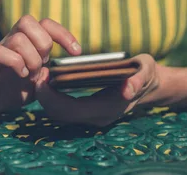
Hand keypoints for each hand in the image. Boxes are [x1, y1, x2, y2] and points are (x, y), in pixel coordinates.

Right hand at [0, 15, 81, 118]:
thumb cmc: (14, 88)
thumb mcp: (39, 83)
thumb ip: (50, 76)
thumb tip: (54, 70)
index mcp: (29, 42)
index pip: (46, 24)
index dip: (64, 34)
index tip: (77, 52)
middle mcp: (13, 41)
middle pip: (28, 21)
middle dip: (42, 43)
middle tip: (43, 62)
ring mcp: (0, 50)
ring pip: (17, 38)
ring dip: (31, 58)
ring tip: (31, 74)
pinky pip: (0, 52)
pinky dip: (16, 63)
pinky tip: (21, 75)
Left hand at [34, 54, 159, 126]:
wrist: (151, 85)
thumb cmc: (145, 72)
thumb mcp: (145, 70)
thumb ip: (138, 79)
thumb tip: (127, 89)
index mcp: (107, 109)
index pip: (70, 109)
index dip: (51, 95)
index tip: (42, 75)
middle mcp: (97, 117)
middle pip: (59, 114)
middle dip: (43, 96)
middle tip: (36, 72)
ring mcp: (92, 116)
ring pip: (59, 114)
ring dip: (45, 97)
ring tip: (39, 73)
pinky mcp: (88, 111)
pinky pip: (64, 109)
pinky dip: (53, 97)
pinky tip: (49, 79)